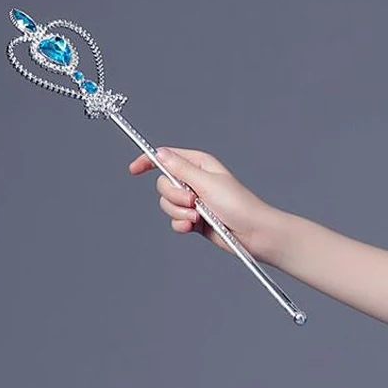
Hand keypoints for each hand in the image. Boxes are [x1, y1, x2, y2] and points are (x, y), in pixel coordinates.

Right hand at [126, 146, 274, 259]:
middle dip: (174, 196)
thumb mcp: (207, 182)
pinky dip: (182, 225)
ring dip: (179, 213)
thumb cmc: (238, 205)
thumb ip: (181, 169)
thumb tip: (160, 153)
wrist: (253, 234)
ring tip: (198, 217)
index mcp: (199, 164)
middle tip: (193, 201)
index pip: (166, 158)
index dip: (148, 162)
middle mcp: (194, 181)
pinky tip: (194, 227)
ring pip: (167, 204)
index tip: (134, 170)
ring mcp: (194, 202)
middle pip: (163, 184)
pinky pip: (175, 221)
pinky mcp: (194, 220)